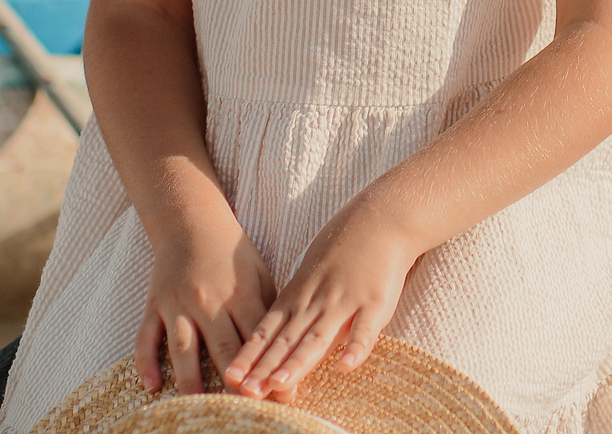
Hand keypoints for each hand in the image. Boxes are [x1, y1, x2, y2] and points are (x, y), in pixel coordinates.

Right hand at [138, 204, 277, 395]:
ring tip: (197, 405)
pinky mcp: (155, 304)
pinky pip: (147, 336)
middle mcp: (209, 301)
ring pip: (183, 347)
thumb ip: (269, 311)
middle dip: (233, 380)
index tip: (279, 394)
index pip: (256, 338)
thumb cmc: (233, 254)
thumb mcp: (260, 275)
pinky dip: (146, 361)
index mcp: (241, 294)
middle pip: (222, 347)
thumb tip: (286, 349)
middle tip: (243, 409)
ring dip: (190, 377)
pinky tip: (152, 385)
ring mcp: (179, 303)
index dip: (267, 367)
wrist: (192, 222)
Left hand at [226, 202, 417, 400]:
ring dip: (298, 362)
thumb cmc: (341, 248)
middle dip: (265, 368)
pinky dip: (356, 348)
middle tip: (247, 391)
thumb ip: (293, 305)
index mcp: (297, 296)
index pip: (267, 330)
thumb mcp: (307, 274)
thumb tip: (272, 334)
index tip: (232, 376)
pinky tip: (346, 366)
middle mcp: (316, 302)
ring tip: (280, 383)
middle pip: (287, 340)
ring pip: (318, 338)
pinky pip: (365, 330)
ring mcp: (345, 302)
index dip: (250, 355)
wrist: (379, 219)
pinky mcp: (376, 303)